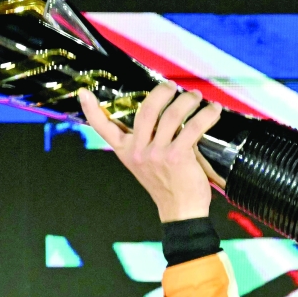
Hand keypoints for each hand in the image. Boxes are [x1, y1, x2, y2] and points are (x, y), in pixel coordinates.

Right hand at [78, 82, 222, 221]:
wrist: (180, 210)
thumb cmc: (167, 185)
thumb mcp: (146, 163)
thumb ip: (147, 142)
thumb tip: (164, 113)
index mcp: (126, 151)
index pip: (104, 128)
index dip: (92, 110)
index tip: (84, 93)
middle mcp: (138, 151)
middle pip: (146, 110)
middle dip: (162, 92)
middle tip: (172, 85)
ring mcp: (157, 154)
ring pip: (171, 115)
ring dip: (187, 101)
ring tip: (196, 96)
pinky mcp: (177, 157)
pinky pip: (193, 128)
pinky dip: (206, 116)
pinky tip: (213, 110)